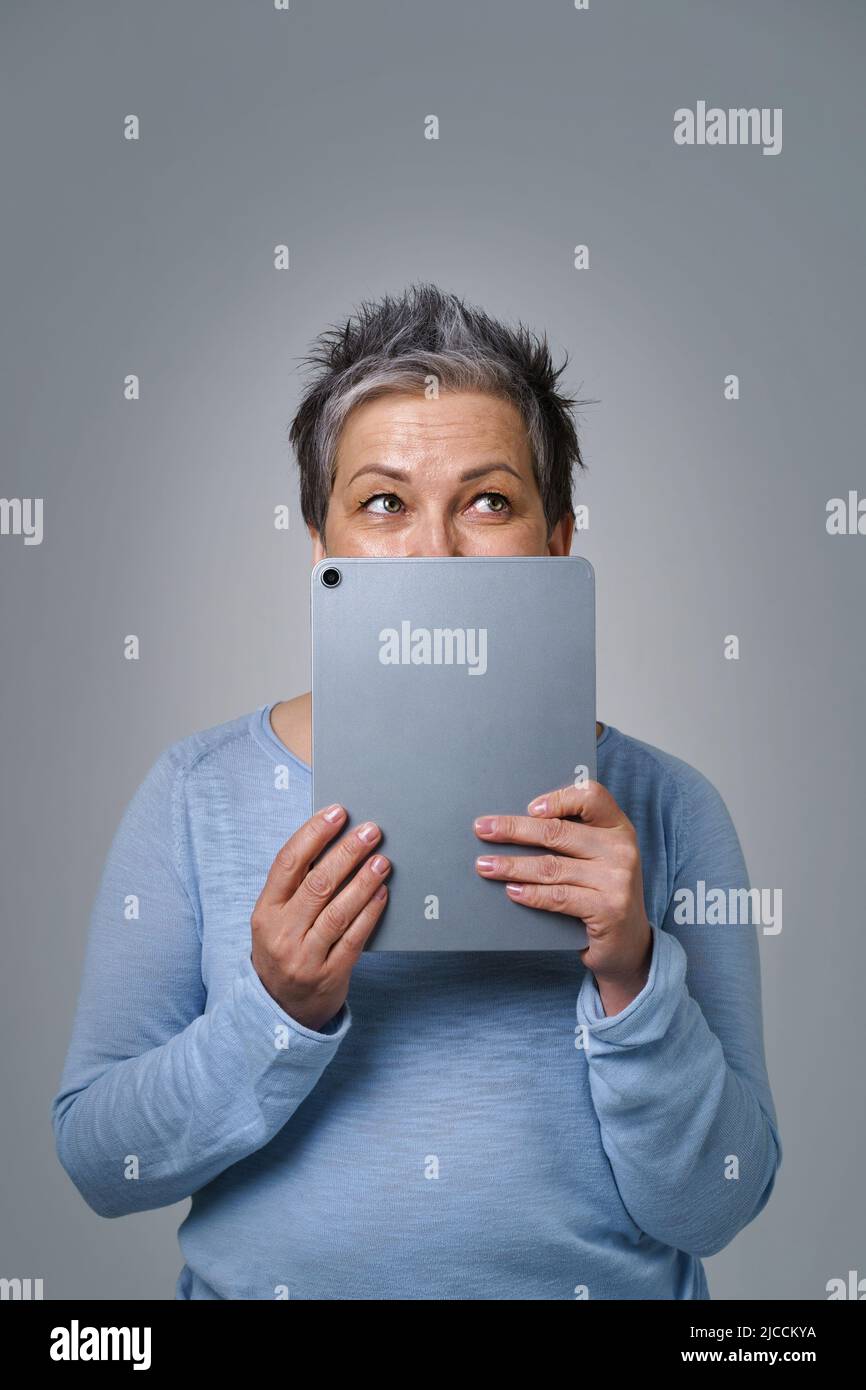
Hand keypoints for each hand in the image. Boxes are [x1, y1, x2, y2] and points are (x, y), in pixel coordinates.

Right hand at [250, 804, 389, 1030]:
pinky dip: (371, 912)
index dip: (313, 834)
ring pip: (339, 911)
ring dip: (364, 881)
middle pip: (318, 884)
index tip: (337, 813)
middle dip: (347, 852)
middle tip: (371, 831)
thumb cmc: (283, 949)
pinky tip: (382, 893)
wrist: (278, 1009)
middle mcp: (282, 933)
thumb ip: (297, 886)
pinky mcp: (330, 975)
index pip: (288, 863)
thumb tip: (334, 841)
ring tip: (382, 859)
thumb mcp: (276, 918)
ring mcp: (305, 957)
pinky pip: (355, 938)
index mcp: (265, 911)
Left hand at [473, 781, 652, 1014]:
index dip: (558, 798)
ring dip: (512, 865)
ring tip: (485, 865)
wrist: (629, 944)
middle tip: (483, 829)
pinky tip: (511, 891)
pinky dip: (531, 894)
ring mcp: (617, 880)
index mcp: (618, 828)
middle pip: (558, 831)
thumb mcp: (596, 859)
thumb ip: (572, 839)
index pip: (592, 796)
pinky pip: (558, 897)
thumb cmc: (602, 893)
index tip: (528, 807)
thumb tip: (515, 826)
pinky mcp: (608, 909)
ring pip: (551, 866)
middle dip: (513, 829)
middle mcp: (621, 849)